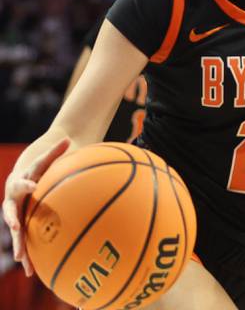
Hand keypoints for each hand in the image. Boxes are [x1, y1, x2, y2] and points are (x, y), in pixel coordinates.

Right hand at [2, 137, 69, 276]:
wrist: (27, 175)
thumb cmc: (41, 166)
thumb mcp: (47, 158)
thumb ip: (56, 151)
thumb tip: (68, 138)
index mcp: (20, 182)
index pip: (23, 182)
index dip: (27, 185)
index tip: (34, 188)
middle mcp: (14, 200)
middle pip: (10, 211)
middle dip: (12, 220)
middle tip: (15, 227)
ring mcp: (16, 214)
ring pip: (16, 231)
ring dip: (19, 244)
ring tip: (22, 259)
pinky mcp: (22, 225)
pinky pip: (25, 241)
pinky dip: (29, 255)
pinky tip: (33, 273)